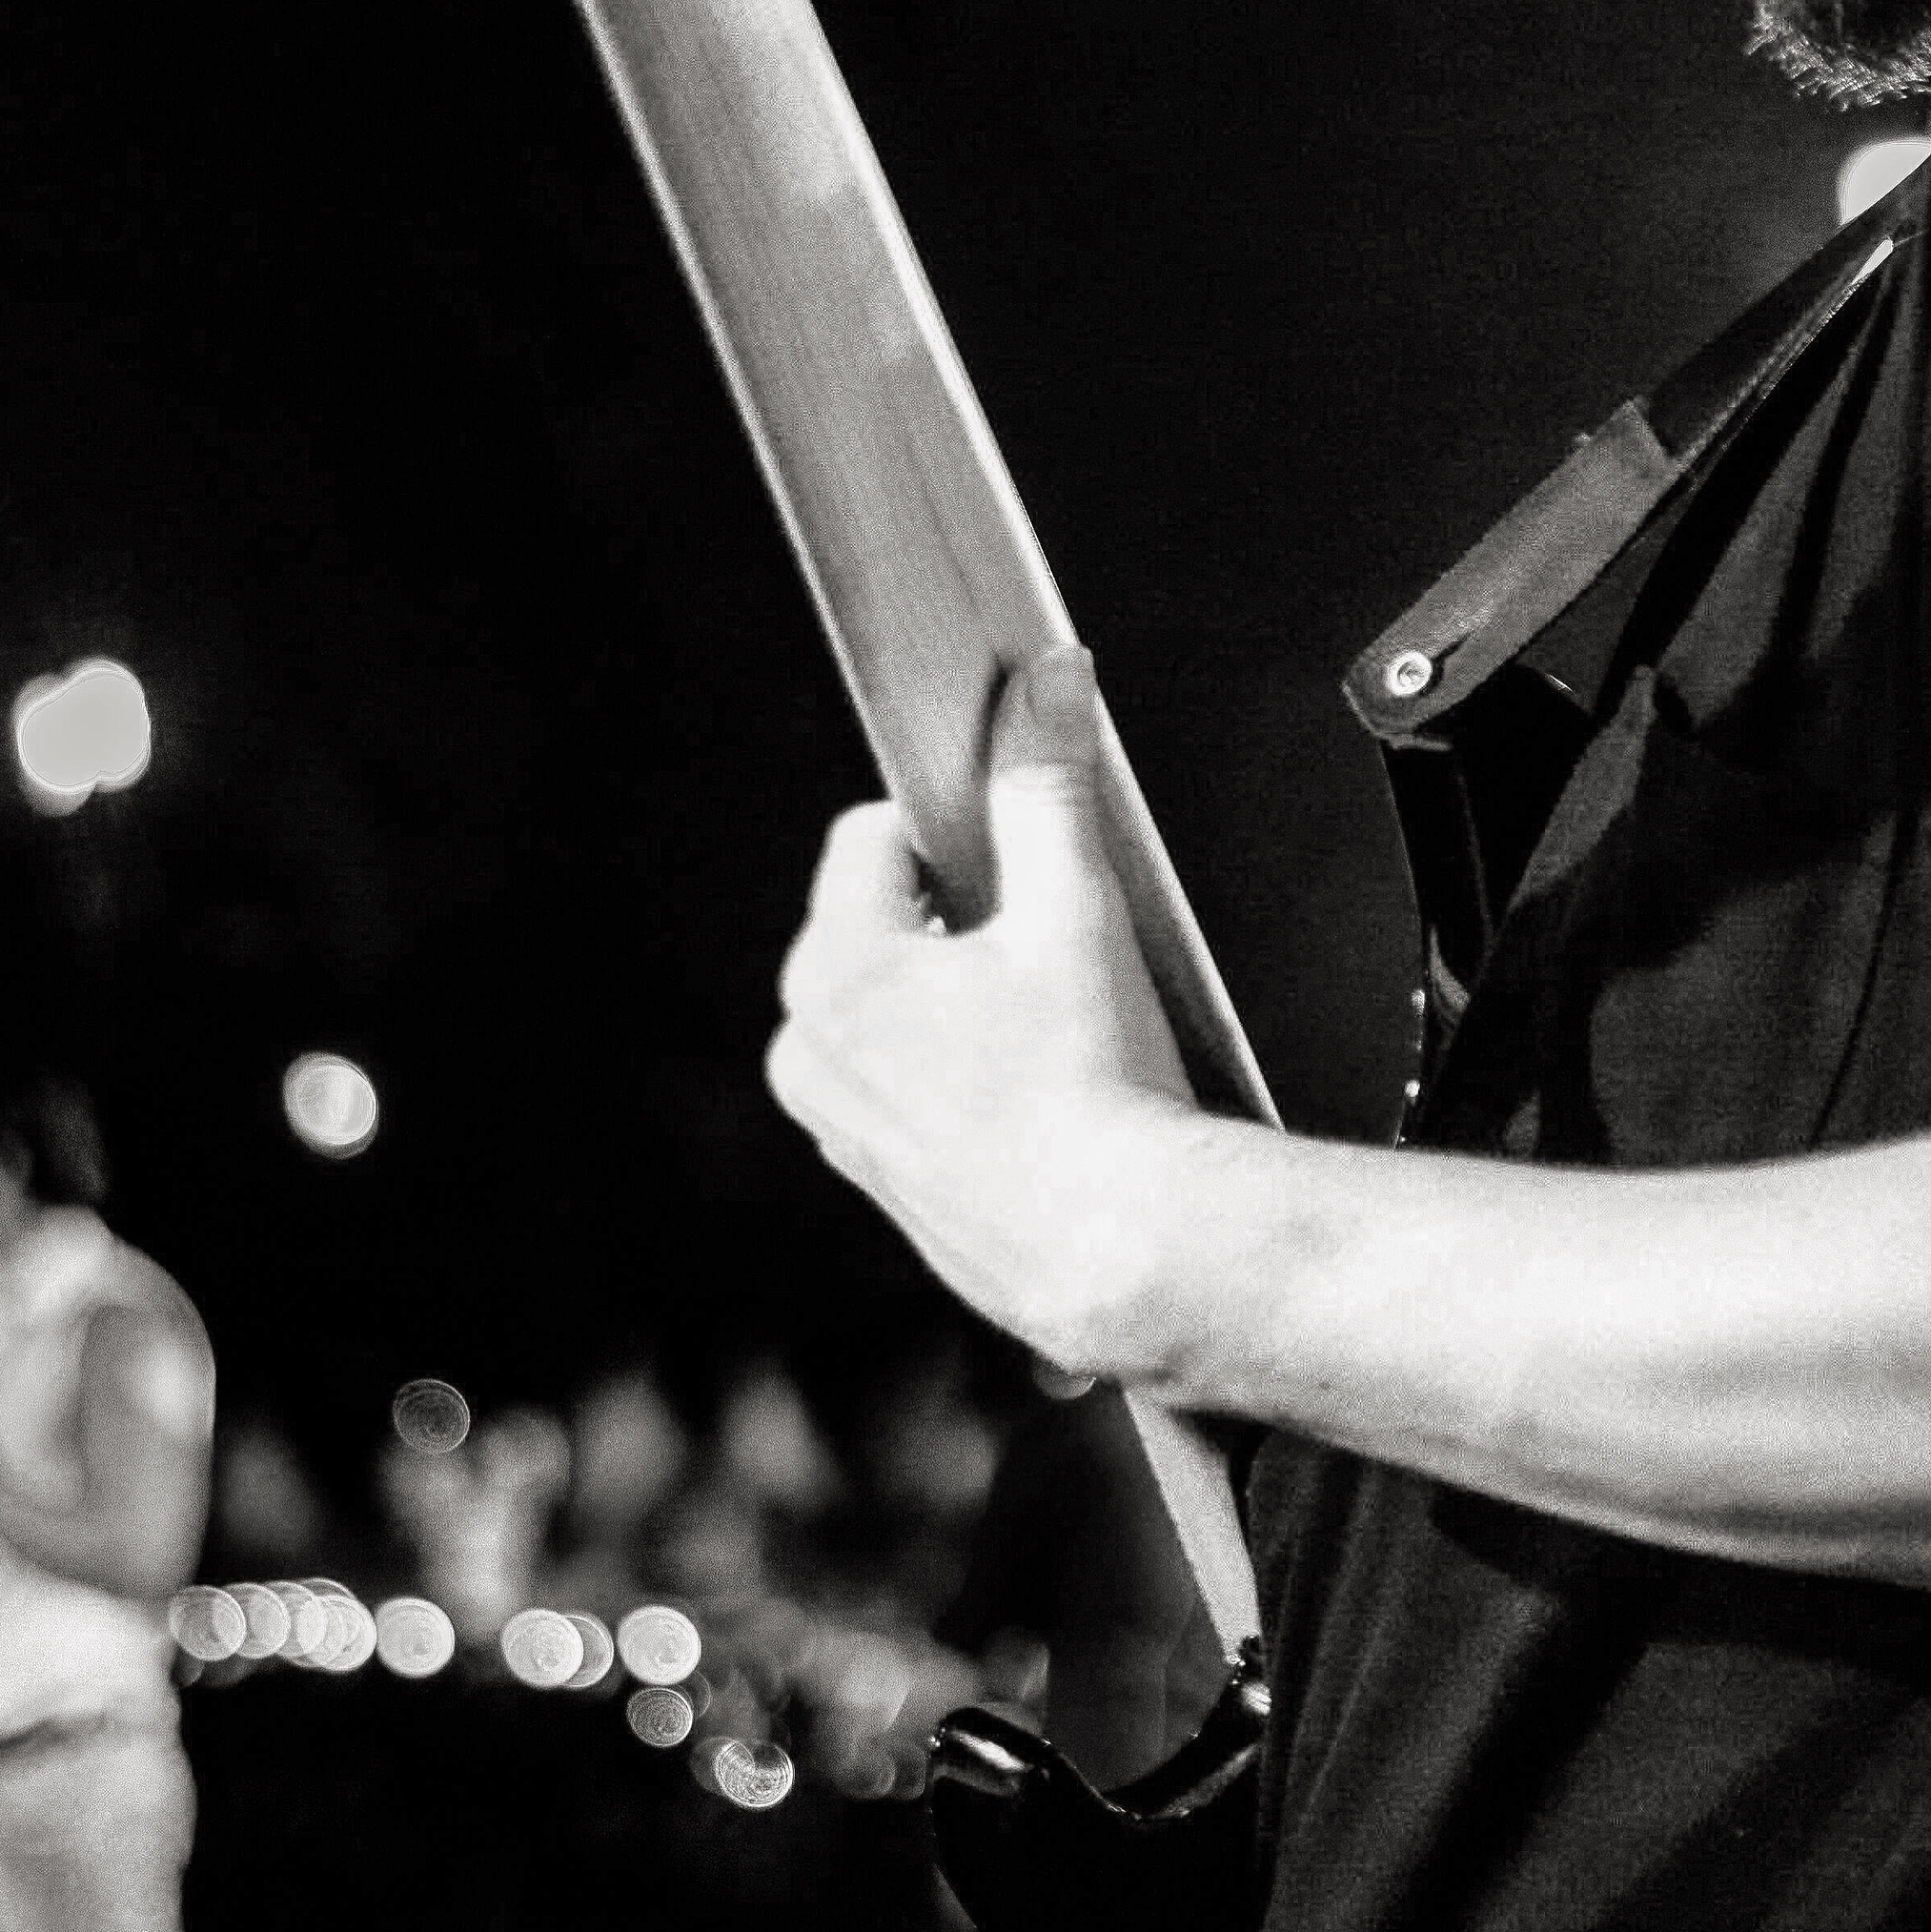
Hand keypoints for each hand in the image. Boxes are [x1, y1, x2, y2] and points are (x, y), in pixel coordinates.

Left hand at [768, 649, 1208, 1378]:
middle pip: (877, 922)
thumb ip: (1047, 785)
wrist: (1120, 1251)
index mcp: (835, 974)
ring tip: (1046, 1033)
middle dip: (956, 920)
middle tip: (1044, 957)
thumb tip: (1046, 681)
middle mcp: (810, 1052)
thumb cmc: (1094, 1093)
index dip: (951, 833)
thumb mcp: (1074, 911)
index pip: (867, 838)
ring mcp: (838, 1124)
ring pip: (891, 1005)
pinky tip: (1031, 1090)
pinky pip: (903, 1081)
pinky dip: (955, 1069)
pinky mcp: (875, 1176)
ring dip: (955, 997)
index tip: (1013, 862)